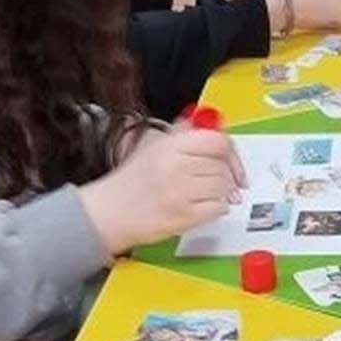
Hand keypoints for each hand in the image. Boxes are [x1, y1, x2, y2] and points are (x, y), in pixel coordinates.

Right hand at [79, 124, 247, 252]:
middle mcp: (176, 167)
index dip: (230, 151)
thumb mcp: (153, 147)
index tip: (232, 160)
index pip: (217, 141)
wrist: (108, 213)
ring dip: (222, 192)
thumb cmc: (129, 182)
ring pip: (223, 187)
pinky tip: (203, 206)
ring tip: (207, 193)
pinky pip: (218, 208)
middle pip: (222, 166)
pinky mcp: (184, 216)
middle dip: (226, 175)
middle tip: (220, 180)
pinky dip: (217, 208)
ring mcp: (181, 193)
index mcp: (170, 146)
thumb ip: (182, 134)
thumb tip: (207, 124)